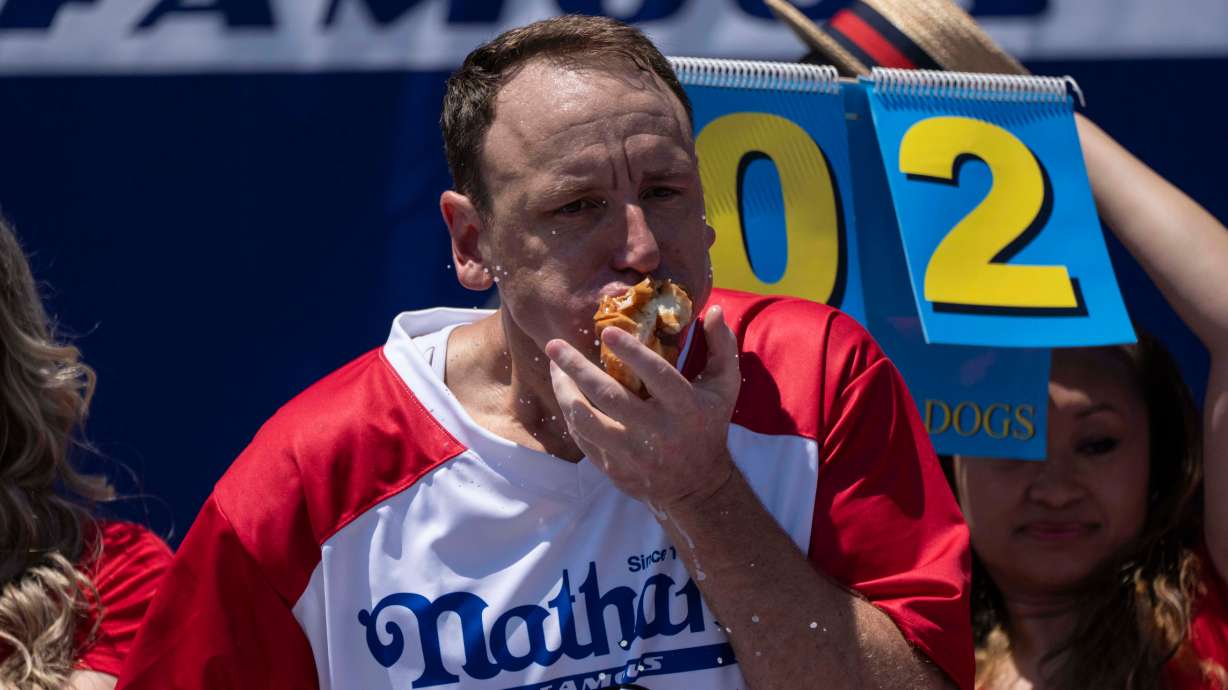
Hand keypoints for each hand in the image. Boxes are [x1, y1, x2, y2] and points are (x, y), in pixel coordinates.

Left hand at [545, 305, 741, 509]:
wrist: (696, 487)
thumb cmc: (708, 426)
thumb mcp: (725, 388)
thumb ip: (722, 347)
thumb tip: (712, 309)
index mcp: (685, 407)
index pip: (657, 375)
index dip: (632, 353)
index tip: (607, 331)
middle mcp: (657, 431)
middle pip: (609, 396)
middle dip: (577, 368)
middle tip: (554, 345)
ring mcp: (632, 452)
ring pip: (586, 420)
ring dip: (564, 391)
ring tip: (554, 368)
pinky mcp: (614, 468)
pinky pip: (583, 438)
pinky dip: (571, 413)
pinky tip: (564, 392)